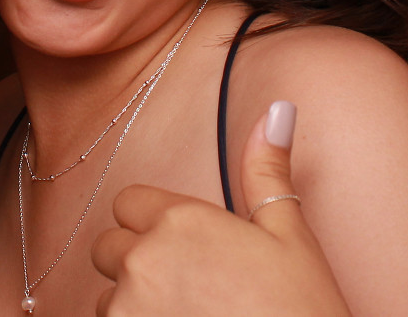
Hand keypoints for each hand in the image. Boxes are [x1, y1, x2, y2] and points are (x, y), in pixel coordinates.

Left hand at [91, 101, 351, 315]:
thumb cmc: (301, 312)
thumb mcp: (291, 238)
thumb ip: (266, 173)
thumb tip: (276, 111)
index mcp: (181, 222)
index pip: (128, 203)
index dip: (153, 224)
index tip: (185, 248)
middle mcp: (144, 262)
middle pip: (108, 249)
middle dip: (136, 264)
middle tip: (188, 288)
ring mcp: (128, 309)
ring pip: (106, 299)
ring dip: (134, 307)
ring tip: (189, 316)